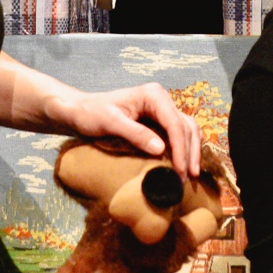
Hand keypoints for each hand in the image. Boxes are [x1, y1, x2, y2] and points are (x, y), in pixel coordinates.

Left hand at [51, 81, 202, 176]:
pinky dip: (185, 147)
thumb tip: (160, 149)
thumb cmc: (91, 113)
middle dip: (189, 152)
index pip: (174, 123)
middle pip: (185, 126)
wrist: (80, 111)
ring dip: (192, 150)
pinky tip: (185, 163)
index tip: (181, 170)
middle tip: (187, 177)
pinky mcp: (158, 121)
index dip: (181, 148)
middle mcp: (161, 100)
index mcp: (153, 95)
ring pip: (187, 129)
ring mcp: (161, 110)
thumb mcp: (110, 123)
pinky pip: (178, 133)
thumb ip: (135, 133)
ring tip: (190, 173)